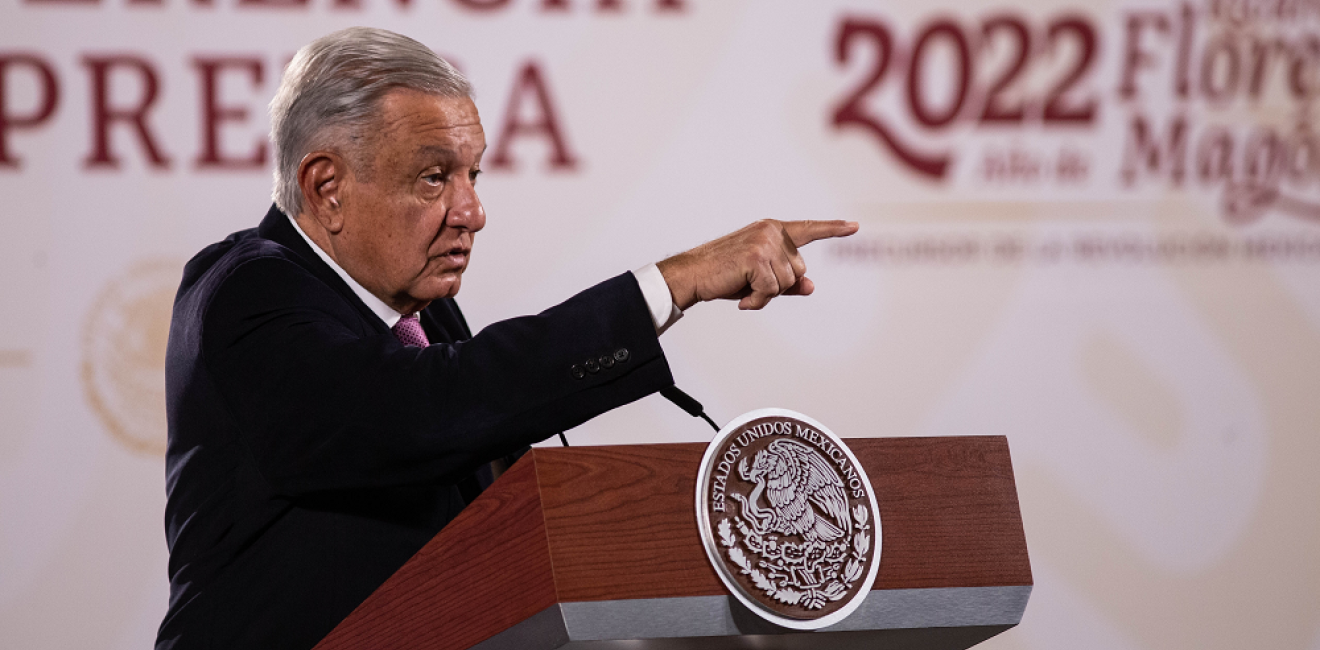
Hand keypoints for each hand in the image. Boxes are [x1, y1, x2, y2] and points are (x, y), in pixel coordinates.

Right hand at [656, 219, 858, 310]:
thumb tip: (811, 287)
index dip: (832, 230)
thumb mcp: (760, 279)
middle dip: (778, 286)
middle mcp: (771, 231)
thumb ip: (787, 281)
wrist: (691, 276)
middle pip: (799, 271)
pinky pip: (772, 290)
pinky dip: (758, 300)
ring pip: (787, 283)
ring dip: (766, 294)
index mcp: (772, 230)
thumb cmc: (724, 276)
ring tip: (743, 289)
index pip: (808, 230)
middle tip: (750, 285)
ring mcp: (764, 242)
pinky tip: (742, 298)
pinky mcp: (756, 257)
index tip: (855, 227)